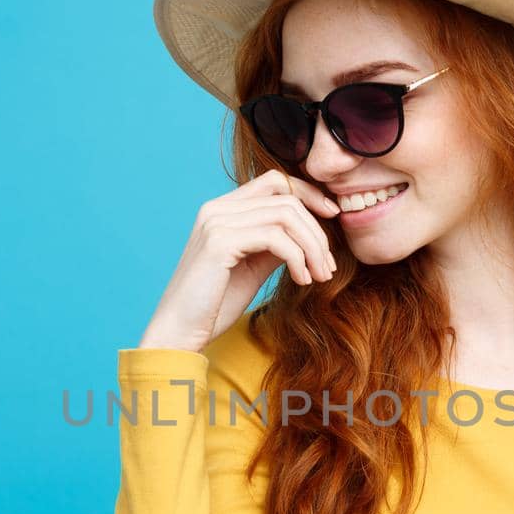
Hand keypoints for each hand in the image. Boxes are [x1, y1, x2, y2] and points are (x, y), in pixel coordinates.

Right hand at [139, 169, 340, 352]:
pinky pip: (276, 238)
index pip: (275, 181)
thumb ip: (276, 243)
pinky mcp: (219, 242)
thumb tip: (310, 231)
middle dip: (317, 230)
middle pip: (286, 197)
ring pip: (286, 215)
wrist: (180, 332)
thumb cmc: (214, 303)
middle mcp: (216, 208)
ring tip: (321, 276)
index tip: (334, 217)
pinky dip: (298, 258)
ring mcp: (216, 222)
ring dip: (312, 247)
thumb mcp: (254, 266)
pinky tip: (302, 280)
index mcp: (223, 209)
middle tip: (329, 266)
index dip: (309, 194)